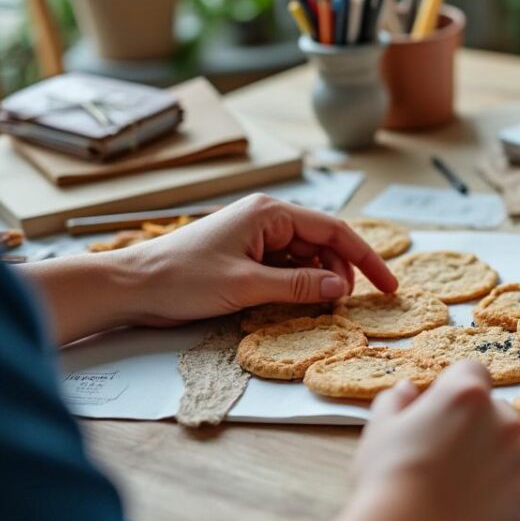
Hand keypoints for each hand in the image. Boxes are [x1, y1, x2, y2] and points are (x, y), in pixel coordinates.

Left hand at [125, 193, 397, 325]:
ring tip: (324, 307)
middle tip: (347, 305)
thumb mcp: (246, 285)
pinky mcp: (245, 256)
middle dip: (341, 272)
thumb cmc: (181, 279)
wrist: (132, 287)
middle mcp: (266, 219)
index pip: (335, 230)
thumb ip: (297, 286)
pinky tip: (300, 303)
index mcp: (270, 214)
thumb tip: (340, 288)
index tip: (388, 285)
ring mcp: (255, 237)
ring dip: (319, 280)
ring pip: (306, 256)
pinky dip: (299, 284)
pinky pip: (286, 267)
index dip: (366, 259)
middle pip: (323, 242)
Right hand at [323, 362, 519, 520]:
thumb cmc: (388, 479)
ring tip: (464, 480)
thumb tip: (408, 390)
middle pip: (496, 409)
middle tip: (446, 452)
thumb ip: (397, 400)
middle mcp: (503, 419)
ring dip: (498, 452)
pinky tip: (476, 502)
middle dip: (477, 423)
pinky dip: (505, 485)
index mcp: (466, 393)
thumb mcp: (380, 428)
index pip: (471, 370)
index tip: (438, 410)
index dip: (453, 388)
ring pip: (516, 444)